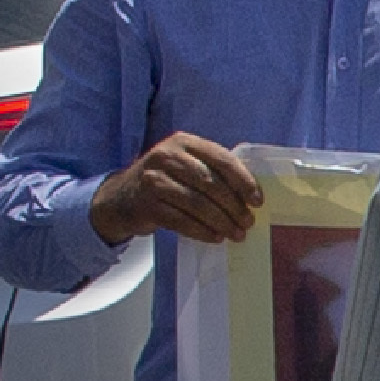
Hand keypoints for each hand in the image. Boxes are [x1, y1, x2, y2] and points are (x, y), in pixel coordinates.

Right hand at [89, 133, 261, 246]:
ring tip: (237, 234)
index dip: (243, 181)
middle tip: (249, 222)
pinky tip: (215, 237)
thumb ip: (213, 170)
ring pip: (198, 204)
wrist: (121, 198)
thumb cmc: (167, 180)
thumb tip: (252, 195)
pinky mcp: (146, 204)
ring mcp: (154, 180)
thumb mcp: (186, 164)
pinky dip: (202, 231)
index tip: (258, 201)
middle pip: (211, 183)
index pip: (222, 159)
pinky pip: (181, 221)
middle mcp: (167, 156)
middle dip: (234, 206)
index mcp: (184, 142)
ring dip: (222, 222)